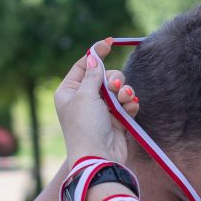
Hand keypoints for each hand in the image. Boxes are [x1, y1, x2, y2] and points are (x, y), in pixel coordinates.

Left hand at [53, 39, 137, 168]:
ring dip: (124, 92)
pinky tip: (130, 109)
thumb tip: (94, 58)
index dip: (96, 54)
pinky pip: (127, 103)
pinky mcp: (116, 119)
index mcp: (69, 92)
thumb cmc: (86, 126)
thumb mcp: (85, 95)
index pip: (84, 66)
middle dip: (114, 79)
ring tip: (125, 100)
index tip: (109, 43)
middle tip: (114, 88)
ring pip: (119, 89)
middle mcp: (84, 99)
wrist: (100, 157)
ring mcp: (101, 110)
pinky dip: (130, 105)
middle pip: (105, 76)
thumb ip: (93, 74)